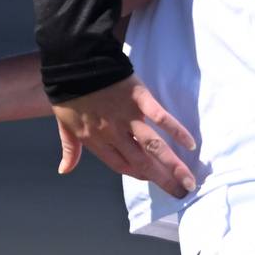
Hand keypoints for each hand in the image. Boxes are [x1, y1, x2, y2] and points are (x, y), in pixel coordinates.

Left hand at [52, 74, 197, 197]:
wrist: (72, 62)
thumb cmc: (67, 93)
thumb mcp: (63, 124)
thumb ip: (70, 149)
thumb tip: (64, 170)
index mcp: (95, 141)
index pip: (121, 166)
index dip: (139, 175)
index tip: (153, 180)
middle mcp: (113, 134)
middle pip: (141, 163)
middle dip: (162, 180)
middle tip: (181, 192)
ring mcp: (127, 116)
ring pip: (153, 147)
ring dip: (173, 165)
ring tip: (189, 181)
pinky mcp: (138, 98)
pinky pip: (160, 117)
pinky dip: (176, 130)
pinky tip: (190, 144)